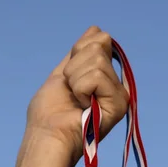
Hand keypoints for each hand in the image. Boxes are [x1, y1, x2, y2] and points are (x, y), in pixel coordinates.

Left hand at [26, 26, 128, 166]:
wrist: (48, 136)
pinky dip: (80, 88)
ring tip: (75, 99)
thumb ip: (79, 53)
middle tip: (71, 90)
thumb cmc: (49, 113)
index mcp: (103, 76)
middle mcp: (116, 83)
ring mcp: (119, 93)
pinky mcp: (120, 102)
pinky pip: (96, 75)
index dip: (78, 52)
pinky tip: (82, 105)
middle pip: (99, 44)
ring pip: (97, 59)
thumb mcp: (63, 73)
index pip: (99, 40)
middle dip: (74, 66)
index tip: (69, 75)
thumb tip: (96, 30)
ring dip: (75, 79)